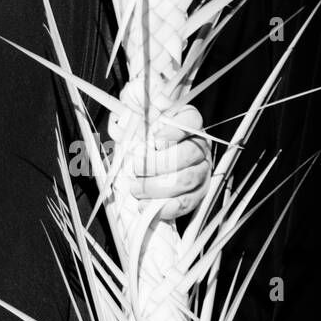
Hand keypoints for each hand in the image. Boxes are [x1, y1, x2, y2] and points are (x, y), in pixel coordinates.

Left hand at [109, 104, 210, 221]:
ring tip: (136, 188)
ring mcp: (202, 170)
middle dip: (158, 164)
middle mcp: (200, 145)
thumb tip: (118, 119)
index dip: (174, 130)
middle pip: (189, 154)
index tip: (154, 138)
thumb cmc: (141, 136)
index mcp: (188, 122)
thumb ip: (131, 113)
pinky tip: (146, 205)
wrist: (145, 160)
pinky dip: (166, 207)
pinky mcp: (198, 192)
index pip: (191, 120)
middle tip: (135, 167)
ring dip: (158, 186)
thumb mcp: (135, 118)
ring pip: (188, 179)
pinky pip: (188, 202)